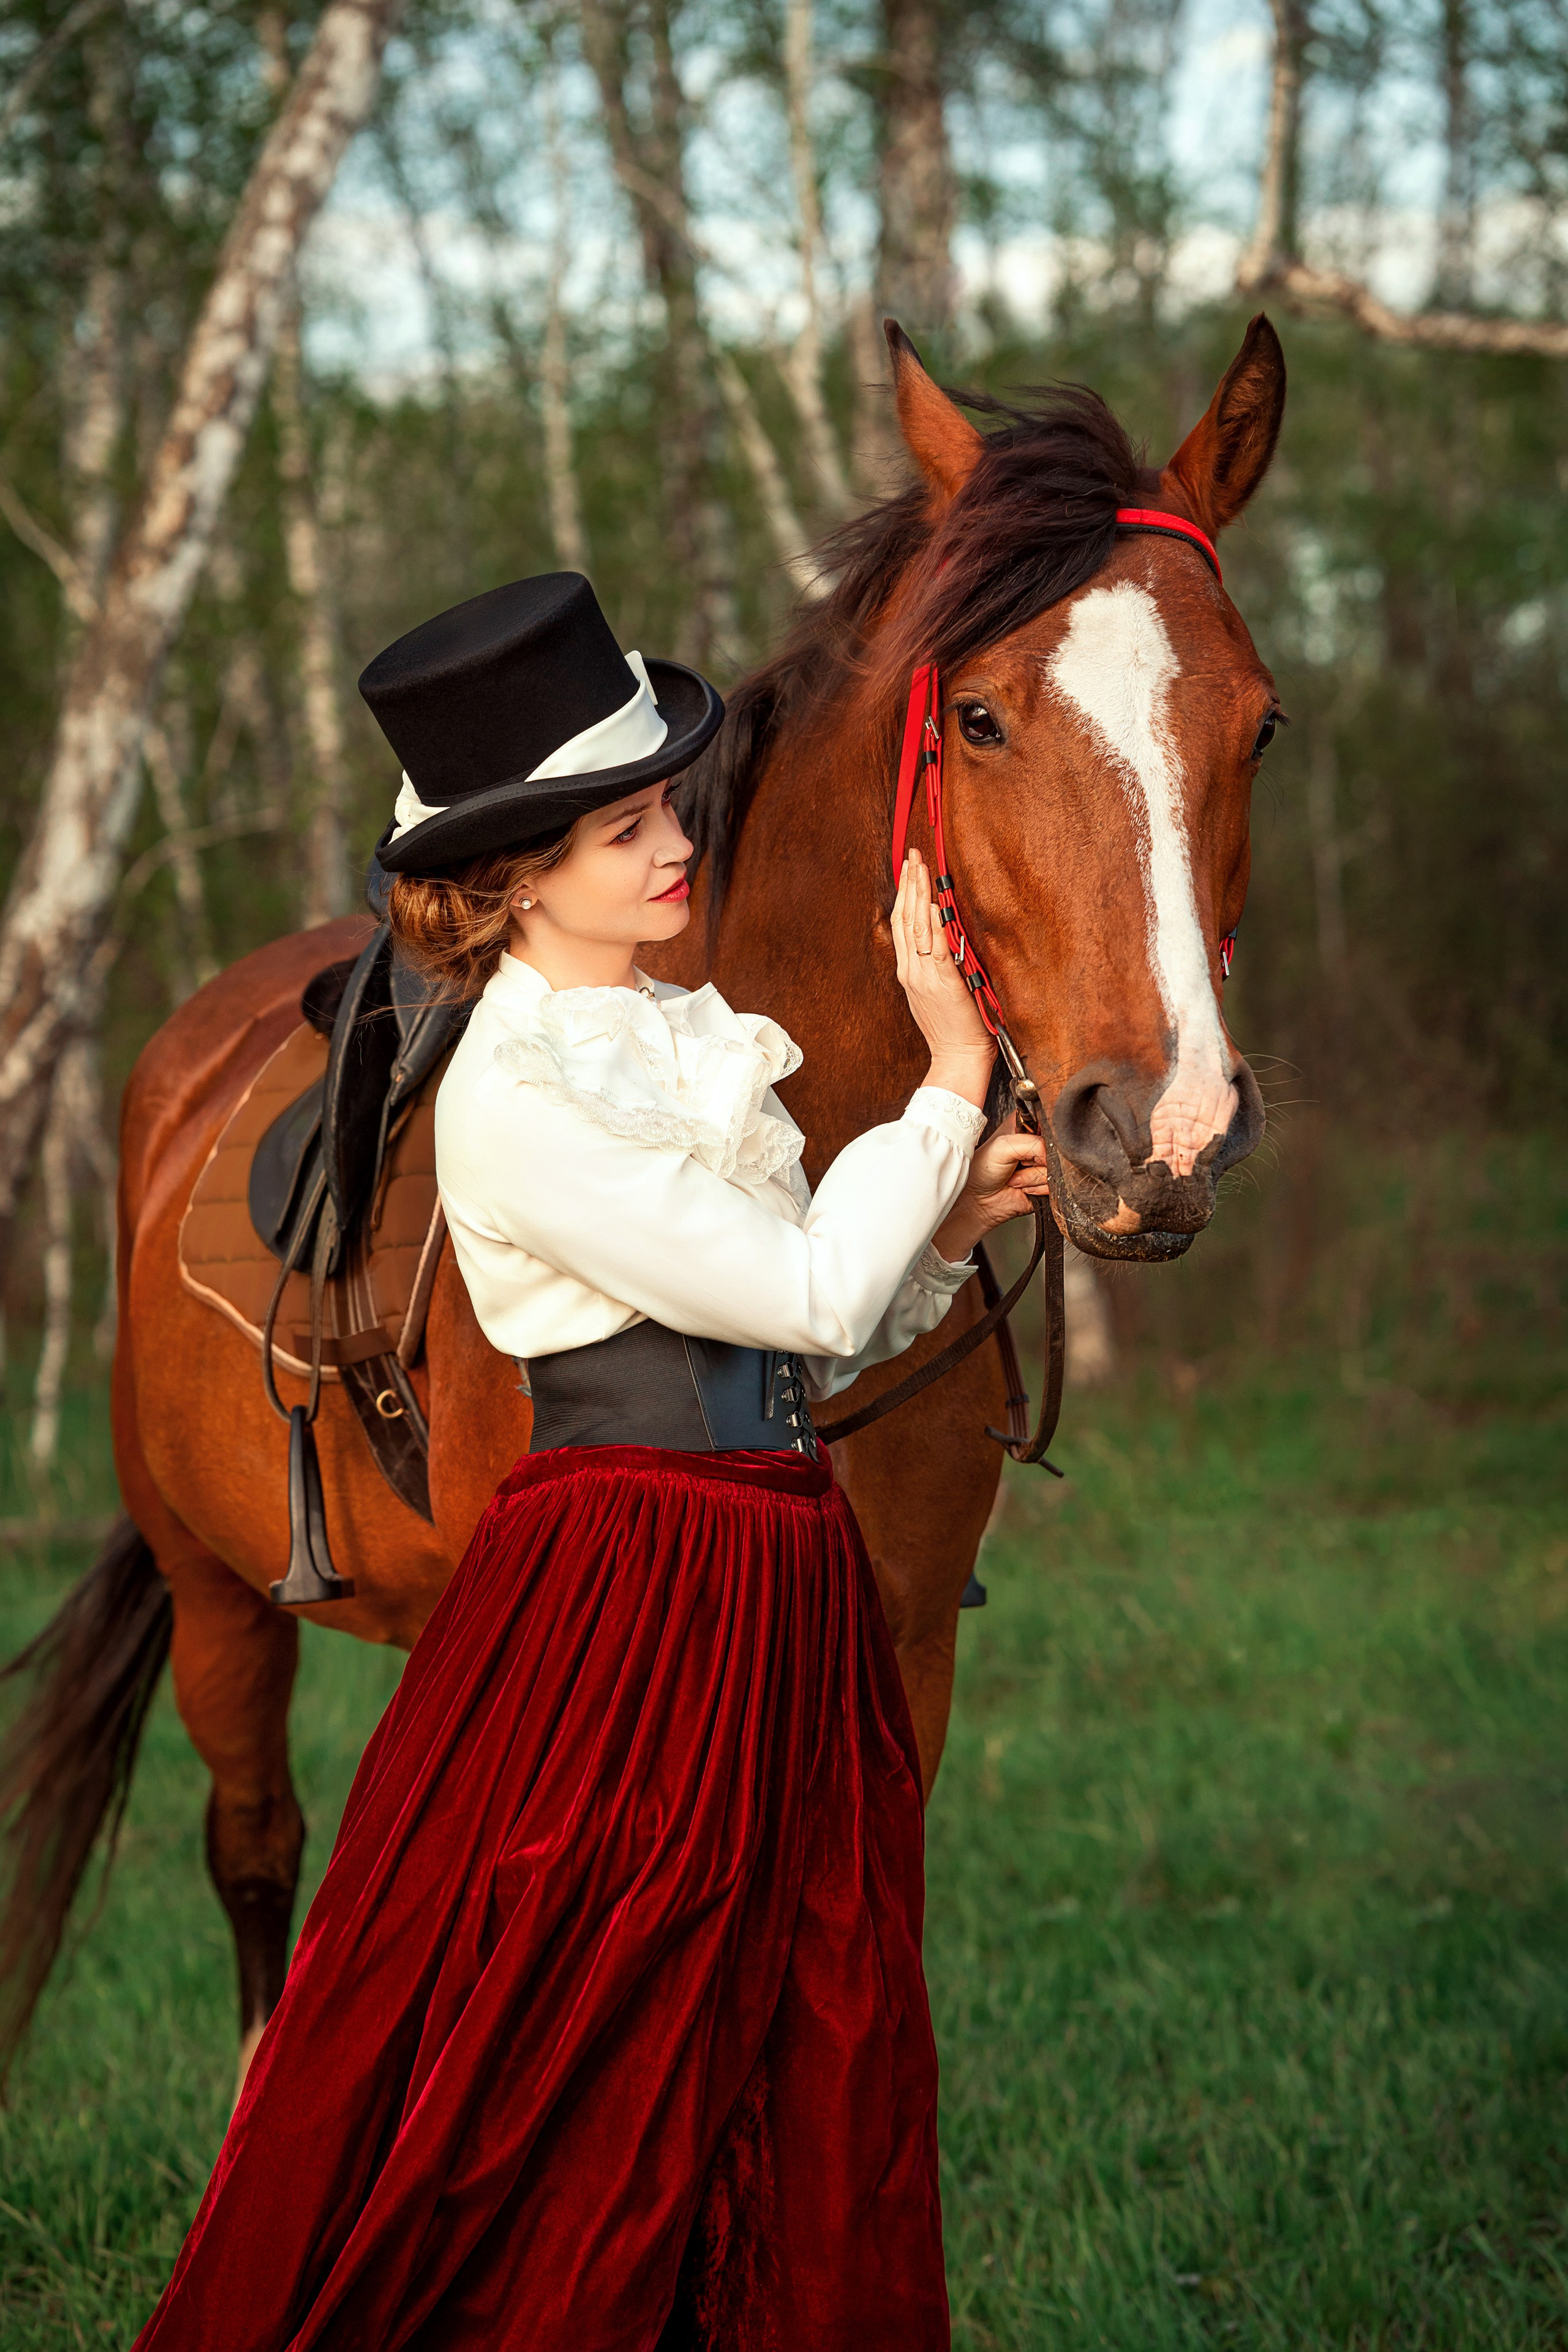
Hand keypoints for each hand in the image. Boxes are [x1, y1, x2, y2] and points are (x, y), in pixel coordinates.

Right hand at [892, 848, 994, 1108]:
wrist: (957, 1057)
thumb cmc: (954, 1029)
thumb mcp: (935, 994)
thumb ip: (934, 967)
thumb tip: (942, 938)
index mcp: (908, 972)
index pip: (902, 925)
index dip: (904, 895)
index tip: (908, 870)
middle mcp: (911, 970)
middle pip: (904, 918)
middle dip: (908, 883)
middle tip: (911, 856)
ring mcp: (923, 975)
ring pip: (915, 925)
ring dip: (917, 892)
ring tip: (918, 866)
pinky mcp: (941, 980)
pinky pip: (934, 943)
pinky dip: (932, 919)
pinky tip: (934, 899)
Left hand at [932, 1117, 1050, 1262]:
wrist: (979, 1201)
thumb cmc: (983, 1170)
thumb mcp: (1003, 1146)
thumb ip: (1033, 1143)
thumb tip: (1052, 1154)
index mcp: (1025, 1126)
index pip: (1049, 1122)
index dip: (1043, 1135)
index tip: (1028, 1145)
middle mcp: (1036, 1143)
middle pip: (1056, 1147)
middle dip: (1036, 1159)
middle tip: (1019, 1164)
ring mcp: (1043, 1164)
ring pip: (1055, 1168)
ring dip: (1032, 1177)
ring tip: (1015, 1178)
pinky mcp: (1047, 1183)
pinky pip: (1054, 1185)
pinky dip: (1038, 1188)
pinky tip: (1023, 1188)